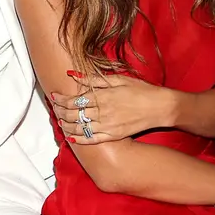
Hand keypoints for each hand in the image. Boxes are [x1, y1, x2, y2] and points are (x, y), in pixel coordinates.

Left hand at [51, 71, 173, 143]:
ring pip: (80, 127)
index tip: (54, 97)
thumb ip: (94, 79)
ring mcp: (108, 125)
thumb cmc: (141, 90)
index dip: (61, 99)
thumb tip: (73, 75)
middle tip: (54, 109)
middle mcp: (103, 112)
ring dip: (67, 125)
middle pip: (74, 114)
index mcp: (103, 96)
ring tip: (60, 122)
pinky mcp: (114, 135)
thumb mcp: (118, 79)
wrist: (160, 107)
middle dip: (61, 112)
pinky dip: (80, 139)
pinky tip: (72, 137)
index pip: (74, 100)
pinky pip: (92, 139)